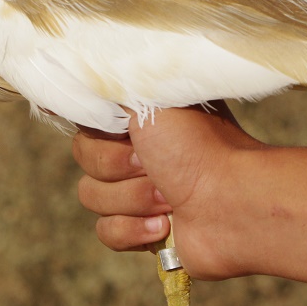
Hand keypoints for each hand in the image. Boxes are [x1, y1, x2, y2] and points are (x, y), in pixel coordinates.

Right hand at [73, 102, 267, 279]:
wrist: (234, 202)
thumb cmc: (199, 144)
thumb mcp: (151, 96)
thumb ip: (109, 84)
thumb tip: (72, 73)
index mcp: (139, 116)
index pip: (87, 116)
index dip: (95, 127)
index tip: (119, 130)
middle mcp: (138, 150)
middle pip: (84, 159)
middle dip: (117, 166)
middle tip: (152, 163)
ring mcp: (139, 191)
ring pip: (92, 197)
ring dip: (131, 198)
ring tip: (169, 197)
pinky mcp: (143, 229)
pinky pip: (106, 232)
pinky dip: (134, 230)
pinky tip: (165, 224)